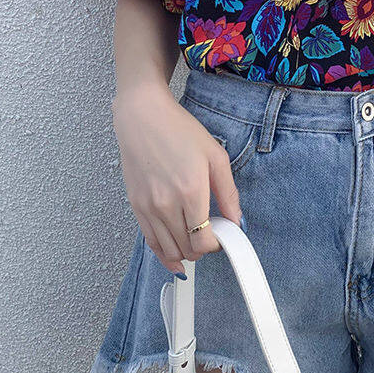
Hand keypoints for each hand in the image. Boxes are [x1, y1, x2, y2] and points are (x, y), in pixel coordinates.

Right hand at [110, 83, 242, 274]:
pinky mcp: (136, 206)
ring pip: (168, 250)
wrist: (143, 117)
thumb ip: (228, 192)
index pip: (204, 240)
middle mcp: (167, 204)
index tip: (223, 236)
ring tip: (196, 240)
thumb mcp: (215, 156)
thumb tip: (237, 220)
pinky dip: (164, 252)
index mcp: (191, 191)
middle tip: (212, 234)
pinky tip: (176, 255)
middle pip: (187, 249)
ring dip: (185, 253)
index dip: (217, 244)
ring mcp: (148, 207)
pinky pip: (150, 242)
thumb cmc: (179, 131)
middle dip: (203, 248)